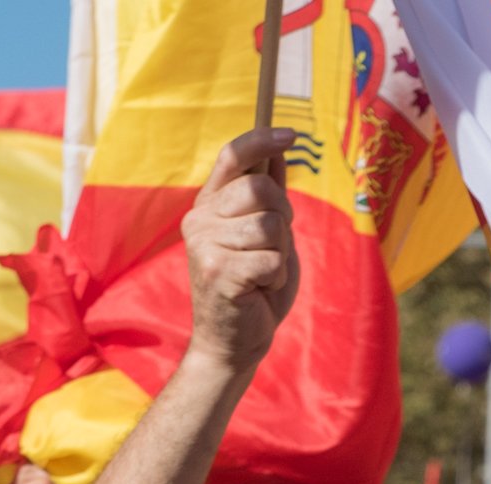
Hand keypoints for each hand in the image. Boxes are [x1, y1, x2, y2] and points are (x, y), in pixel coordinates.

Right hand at [182, 131, 302, 377]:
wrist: (233, 341)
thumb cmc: (253, 284)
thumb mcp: (264, 232)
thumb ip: (267, 195)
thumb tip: (278, 150)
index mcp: (209, 205)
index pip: (232, 157)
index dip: (261, 139)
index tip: (291, 134)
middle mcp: (199, 221)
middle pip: (260, 188)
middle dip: (282, 214)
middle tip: (273, 244)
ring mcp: (204, 247)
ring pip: (271, 225)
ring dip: (280, 252)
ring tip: (263, 272)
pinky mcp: (217, 273)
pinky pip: (271, 259)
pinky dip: (276, 277)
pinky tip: (260, 288)